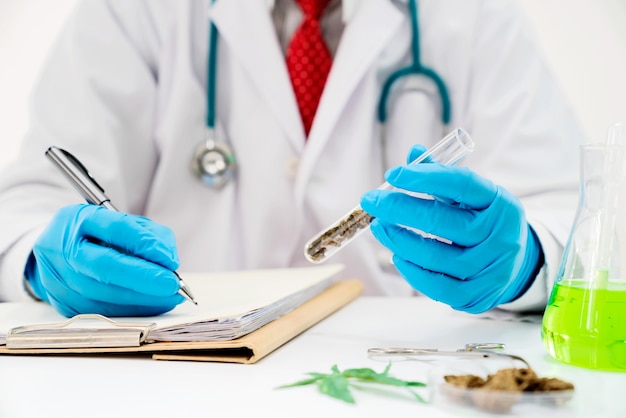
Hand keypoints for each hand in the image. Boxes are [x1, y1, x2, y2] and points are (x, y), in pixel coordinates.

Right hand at [25, 204, 183, 316]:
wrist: (57, 252)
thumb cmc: (99, 235)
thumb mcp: (123, 222)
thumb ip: (150, 235)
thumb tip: (170, 261)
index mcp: (77, 220)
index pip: (115, 229)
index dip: (145, 245)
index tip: (170, 260)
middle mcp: (62, 249)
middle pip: (105, 266)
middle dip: (144, 278)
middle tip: (173, 285)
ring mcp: (59, 279)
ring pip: (105, 294)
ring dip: (144, 298)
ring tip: (171, 297)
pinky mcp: (64, 304)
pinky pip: (103, 311)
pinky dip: (134, 309)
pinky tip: (154, 304)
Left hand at [360, 153, 542, 313]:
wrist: (515, 266)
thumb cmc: (483, 223)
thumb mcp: (470, 197)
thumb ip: (442, 175)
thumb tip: (414, 153)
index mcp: (500, 203)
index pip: (460, 183)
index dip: (424, 177)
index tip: (392, 174)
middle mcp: (500, 235)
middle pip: (441, 221)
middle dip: (398, 209)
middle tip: (371, 201)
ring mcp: (490, 268)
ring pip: (434, 255)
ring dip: (398, 240)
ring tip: (379, 227)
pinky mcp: (478, 295)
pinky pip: (436, 285)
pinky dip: (411, 271)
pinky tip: (397, 255)